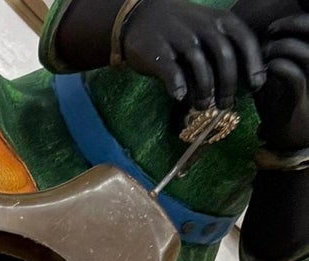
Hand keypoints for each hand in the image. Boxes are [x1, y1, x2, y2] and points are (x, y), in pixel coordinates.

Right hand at [115, 0, 264, 107]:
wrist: (143, 15)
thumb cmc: (184, 30)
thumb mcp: (210, 30)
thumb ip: (225, 50)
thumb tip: (243, 84)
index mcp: (221, 20)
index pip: (245, 40)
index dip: (253, 65)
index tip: (256, 86)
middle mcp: (204, 26)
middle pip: (224, 55)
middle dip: (229, 84)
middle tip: (227, 105)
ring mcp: (180, 37)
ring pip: (200, 64)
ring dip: (205, 89)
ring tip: (204, 105)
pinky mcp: (157, 51)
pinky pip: (171, 70)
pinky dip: (177, 85)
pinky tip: (180, 97)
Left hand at [241, 5, 308, 145]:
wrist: (288, 145)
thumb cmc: (282, 110)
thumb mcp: (278, 82)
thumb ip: (272, 64)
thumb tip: (256, 47)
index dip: (296, 22)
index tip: (274, 30)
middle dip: (290, 27)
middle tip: (270, 34)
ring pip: (305, 52)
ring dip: (281, 48)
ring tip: (265, 55)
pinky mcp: (300, 100)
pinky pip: (294, 76)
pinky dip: (277, 68)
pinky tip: (263, 75)